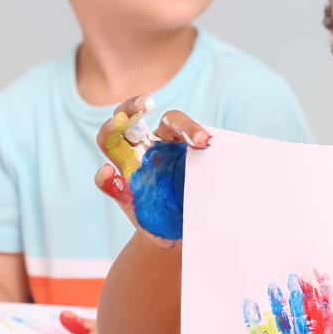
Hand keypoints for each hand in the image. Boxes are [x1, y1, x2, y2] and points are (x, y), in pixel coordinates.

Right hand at [92, 96, 209, 246]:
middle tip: (146, 102)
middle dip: (133, 106)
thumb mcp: (209, 182)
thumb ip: (212, 170)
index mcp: (169, 140)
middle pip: (129, 118)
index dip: (187, 127)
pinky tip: (107, 173)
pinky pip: (107, 182)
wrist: (181, 231)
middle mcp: (145, 149)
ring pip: (110, 141)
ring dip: (111, 129)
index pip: (172, 121)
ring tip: (118, 123)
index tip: (203, 140)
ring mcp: (130, 169)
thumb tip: (228, 166)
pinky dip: (104, 177)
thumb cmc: (196, 198)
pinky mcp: (123, 193)